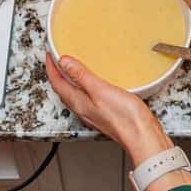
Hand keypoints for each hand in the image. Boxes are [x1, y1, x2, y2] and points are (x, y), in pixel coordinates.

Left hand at [45, 54, 174, 165]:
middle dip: (57, 74)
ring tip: (71, 68)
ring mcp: (93, 113)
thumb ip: (81, 76)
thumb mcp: (100, 90)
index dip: (50, 68)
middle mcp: (83, 109)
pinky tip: (93, 83)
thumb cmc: (124, 117)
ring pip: (74, 94)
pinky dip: (84, 86)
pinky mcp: (104, 114)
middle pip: (63, 90)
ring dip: (69, 80)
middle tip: (56, 59)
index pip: (57, 83)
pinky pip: (87, 97)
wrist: (142, 136)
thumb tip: (64, 62)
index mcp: (79, 103)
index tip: (48, 54)